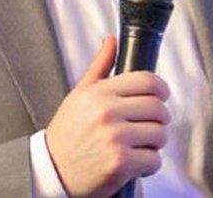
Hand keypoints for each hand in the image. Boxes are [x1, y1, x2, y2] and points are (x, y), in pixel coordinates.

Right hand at [44, 35, 170, 197]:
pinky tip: (135, 163)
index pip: (147, 81)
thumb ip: (99, 67)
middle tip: (151, 125)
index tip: (161, 96)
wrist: (51, 173)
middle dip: (160, 118)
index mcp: (99, 93)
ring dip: (155, 142)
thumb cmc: (67, 135)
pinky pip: (154, 159)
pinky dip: (150, 164)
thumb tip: (111, 40)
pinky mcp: (121, 163)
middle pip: (158, 107)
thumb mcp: (79, 95)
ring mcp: (115, 138)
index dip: (161, 88)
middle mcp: (107, 113)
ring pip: (160, 134)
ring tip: (141, 144)